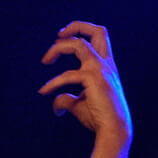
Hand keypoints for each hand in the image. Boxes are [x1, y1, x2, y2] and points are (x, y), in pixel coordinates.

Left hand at [38, 21, 131, 144]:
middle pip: (97, 31)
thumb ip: (66, 99)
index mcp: (106, 66)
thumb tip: (54, 102)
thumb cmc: (100, 118)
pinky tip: (44, 91)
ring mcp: (100, 70)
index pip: (99, 37)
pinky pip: (67, 75)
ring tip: (45, 60)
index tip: (62, 40)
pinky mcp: (93, 79)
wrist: (114, 130)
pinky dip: (53, 83)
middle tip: (58, 36)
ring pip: (79, 44)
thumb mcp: (80, 105)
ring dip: (58, 48)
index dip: (80, 31)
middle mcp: (106, 64)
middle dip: (75, 26)